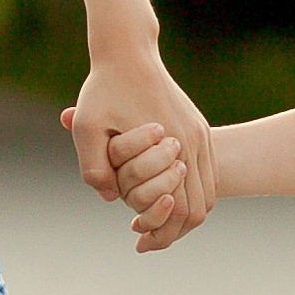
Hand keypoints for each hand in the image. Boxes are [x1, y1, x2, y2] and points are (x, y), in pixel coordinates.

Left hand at [63, 48, 214, 243]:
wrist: (129, 51)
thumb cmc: (103, 88)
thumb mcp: (87, 127)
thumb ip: (94, 166)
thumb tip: (109, 198)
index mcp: (173, 144)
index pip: (180, 207)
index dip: (162, 233)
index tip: (139, 243)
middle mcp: (194, 142)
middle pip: (200, 207)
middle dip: (176, 230)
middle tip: (147, 242)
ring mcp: (200, 135)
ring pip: (207, 193)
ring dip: (185, 214)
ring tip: (155, 225)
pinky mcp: (198, 128)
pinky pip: (205, 174)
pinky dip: (191, 194)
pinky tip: (164, 198)